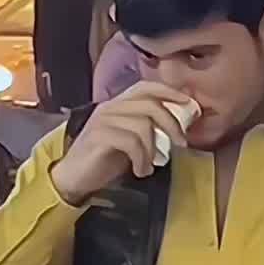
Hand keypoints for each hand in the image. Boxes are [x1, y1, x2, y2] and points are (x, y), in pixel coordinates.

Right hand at [52, 81, 191, 205]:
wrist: (72, 178)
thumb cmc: (104, 160)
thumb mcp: (130, 141)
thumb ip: (147, 129)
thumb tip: (178, 127)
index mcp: (118, 104)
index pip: (147, 86)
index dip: (170, 92)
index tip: (191, 106)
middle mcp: (110, 107)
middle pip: (150, 104)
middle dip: (172, 123)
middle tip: (181, 144)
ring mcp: (103, 120)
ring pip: (142, 124)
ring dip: (153, 148)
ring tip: (151, 165)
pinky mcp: (99, 137)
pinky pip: (131, 141)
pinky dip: (141, 158)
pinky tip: (140, 170)